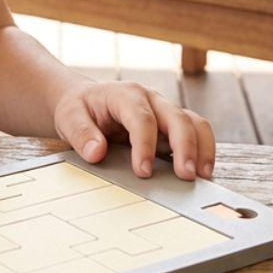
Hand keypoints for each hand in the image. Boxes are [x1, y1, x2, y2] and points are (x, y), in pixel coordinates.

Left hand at [53, 81, 214, 181]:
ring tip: (202, 177)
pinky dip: (203, 152)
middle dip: (186, 146)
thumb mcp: (69, 116)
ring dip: (202, 149)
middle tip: (186, 176)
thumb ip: (80, 133)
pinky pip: (196, 134)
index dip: (145, 145)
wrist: (85, 101)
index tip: (143, 172)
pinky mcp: (172, 127)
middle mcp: (151, 100)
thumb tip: (96, 153)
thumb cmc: (79, 108)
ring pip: (194, 123)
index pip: (141, 118)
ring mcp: (164, 112)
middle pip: (177, 117)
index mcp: (125, 95)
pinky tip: (200, 174)